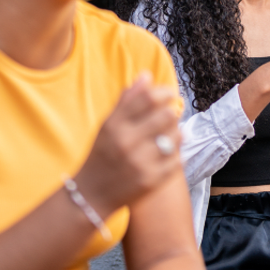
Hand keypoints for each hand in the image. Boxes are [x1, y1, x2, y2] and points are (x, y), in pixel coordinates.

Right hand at [74, 72, 181, 217]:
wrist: (92, 194)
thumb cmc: (102, 154)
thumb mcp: (108, 125)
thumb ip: (127, 100)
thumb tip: (146, 75)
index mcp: (114, 125)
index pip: (148, 99)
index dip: (164, 92)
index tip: (170, 93)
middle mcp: (127, 142)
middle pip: (166, 115)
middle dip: (171, 112)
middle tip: (169, 115)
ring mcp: (140, 163)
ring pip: (176, 136)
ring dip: (176, 132)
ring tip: (170, 133)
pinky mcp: (151, 180)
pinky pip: (177, 159)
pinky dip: (176, 153)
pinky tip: (169, 151)